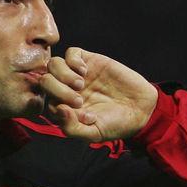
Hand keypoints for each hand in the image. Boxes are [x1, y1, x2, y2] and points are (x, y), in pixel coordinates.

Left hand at [39, 47, 157, 141]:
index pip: (45, 102)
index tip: (80, 114)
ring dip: (62, 75)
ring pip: (53, 65)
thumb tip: (58, 110)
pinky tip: (85, 71)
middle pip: (45, 81)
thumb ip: (72, 128)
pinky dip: (73, 61)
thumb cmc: (116, 124)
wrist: (141, 109)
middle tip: (79, 99)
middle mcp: (66, 89)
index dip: (57, 107)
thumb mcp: (93, 133)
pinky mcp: (89, 61)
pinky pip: (71, 53)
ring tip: (81, 84)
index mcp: (64, 107)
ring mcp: (76, 74)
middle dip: (57, 90)